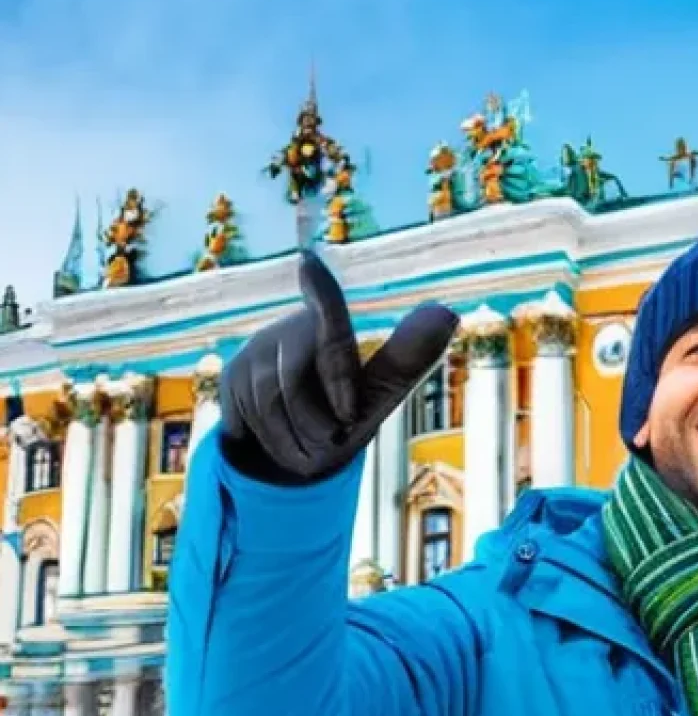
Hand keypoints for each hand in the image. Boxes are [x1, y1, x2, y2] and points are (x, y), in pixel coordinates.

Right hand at [219, 250, 458, 483]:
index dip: (319, 292)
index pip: (327, 312)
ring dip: (293, 439)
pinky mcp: (230, 376)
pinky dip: (269, 442)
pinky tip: (278, 440)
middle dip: (317, 421)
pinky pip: (243, 417)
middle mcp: (290, 329)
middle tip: (335, 436)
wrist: (298, 452)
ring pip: (266, 402)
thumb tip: (448, 311)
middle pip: (291, 378)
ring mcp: (255, 351)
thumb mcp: (379, 396)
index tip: (309, 263)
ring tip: (309, 443)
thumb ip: (405, 359)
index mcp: (331, 330)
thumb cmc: (346, 419)